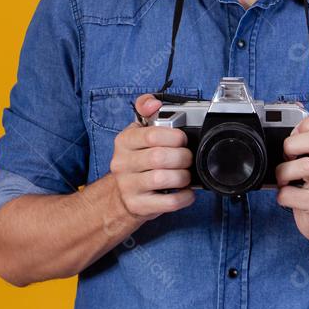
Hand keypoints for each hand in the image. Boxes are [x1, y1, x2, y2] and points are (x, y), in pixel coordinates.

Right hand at [107, 94, 195, 221]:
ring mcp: (128, 186)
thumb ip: (146, 111)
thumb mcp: (138, 132)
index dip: (174, 137)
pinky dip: (184, 197)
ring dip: (183, 176)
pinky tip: (186, 192)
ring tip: (185, 175)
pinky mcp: (138, 205)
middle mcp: (122, 163)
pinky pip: (167, 202)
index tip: (182, 139)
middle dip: (182, 157)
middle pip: (159, 157)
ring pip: (162, 179)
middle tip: (187, 158)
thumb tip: (153, 103)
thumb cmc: (137, 159)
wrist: (121, 194)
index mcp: (124, 141)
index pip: (151, 135)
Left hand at [275, 114, 308, 243]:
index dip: (306, 124)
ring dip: (284, 172)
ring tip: (284, 180)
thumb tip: (287, 115)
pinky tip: (287, 197)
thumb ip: (302, 140)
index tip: (296, 137)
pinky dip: (282, 196)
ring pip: (306, 166)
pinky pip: (291, 195)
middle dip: (293, 145)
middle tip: (288, 157)